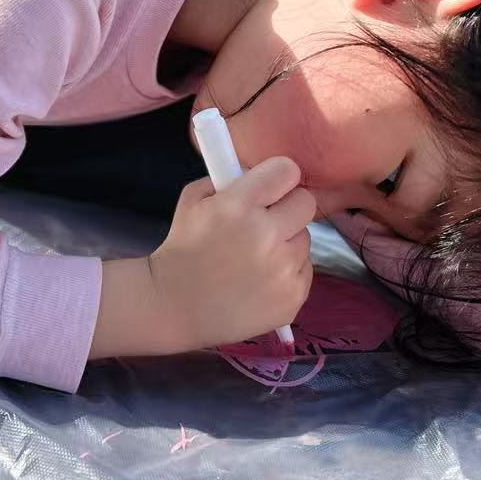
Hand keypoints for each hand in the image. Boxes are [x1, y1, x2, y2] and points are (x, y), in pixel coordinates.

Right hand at [149, 157, 314, 351]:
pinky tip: (260, 280)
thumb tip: (258, 170)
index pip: (287, 171)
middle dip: (287, 207)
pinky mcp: (292, 298)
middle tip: (267, 220)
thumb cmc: (183, 251)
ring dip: (286, 243)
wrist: (175, 309)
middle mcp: (266, 236)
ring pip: (305, 239)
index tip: (270, 186)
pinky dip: (287, 272)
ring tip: (255, 257)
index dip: (278, 176)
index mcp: (238, 206)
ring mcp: (282, 270)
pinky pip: (304, 269)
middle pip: (305, 203)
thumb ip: (226, 179)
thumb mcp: (192, 202)